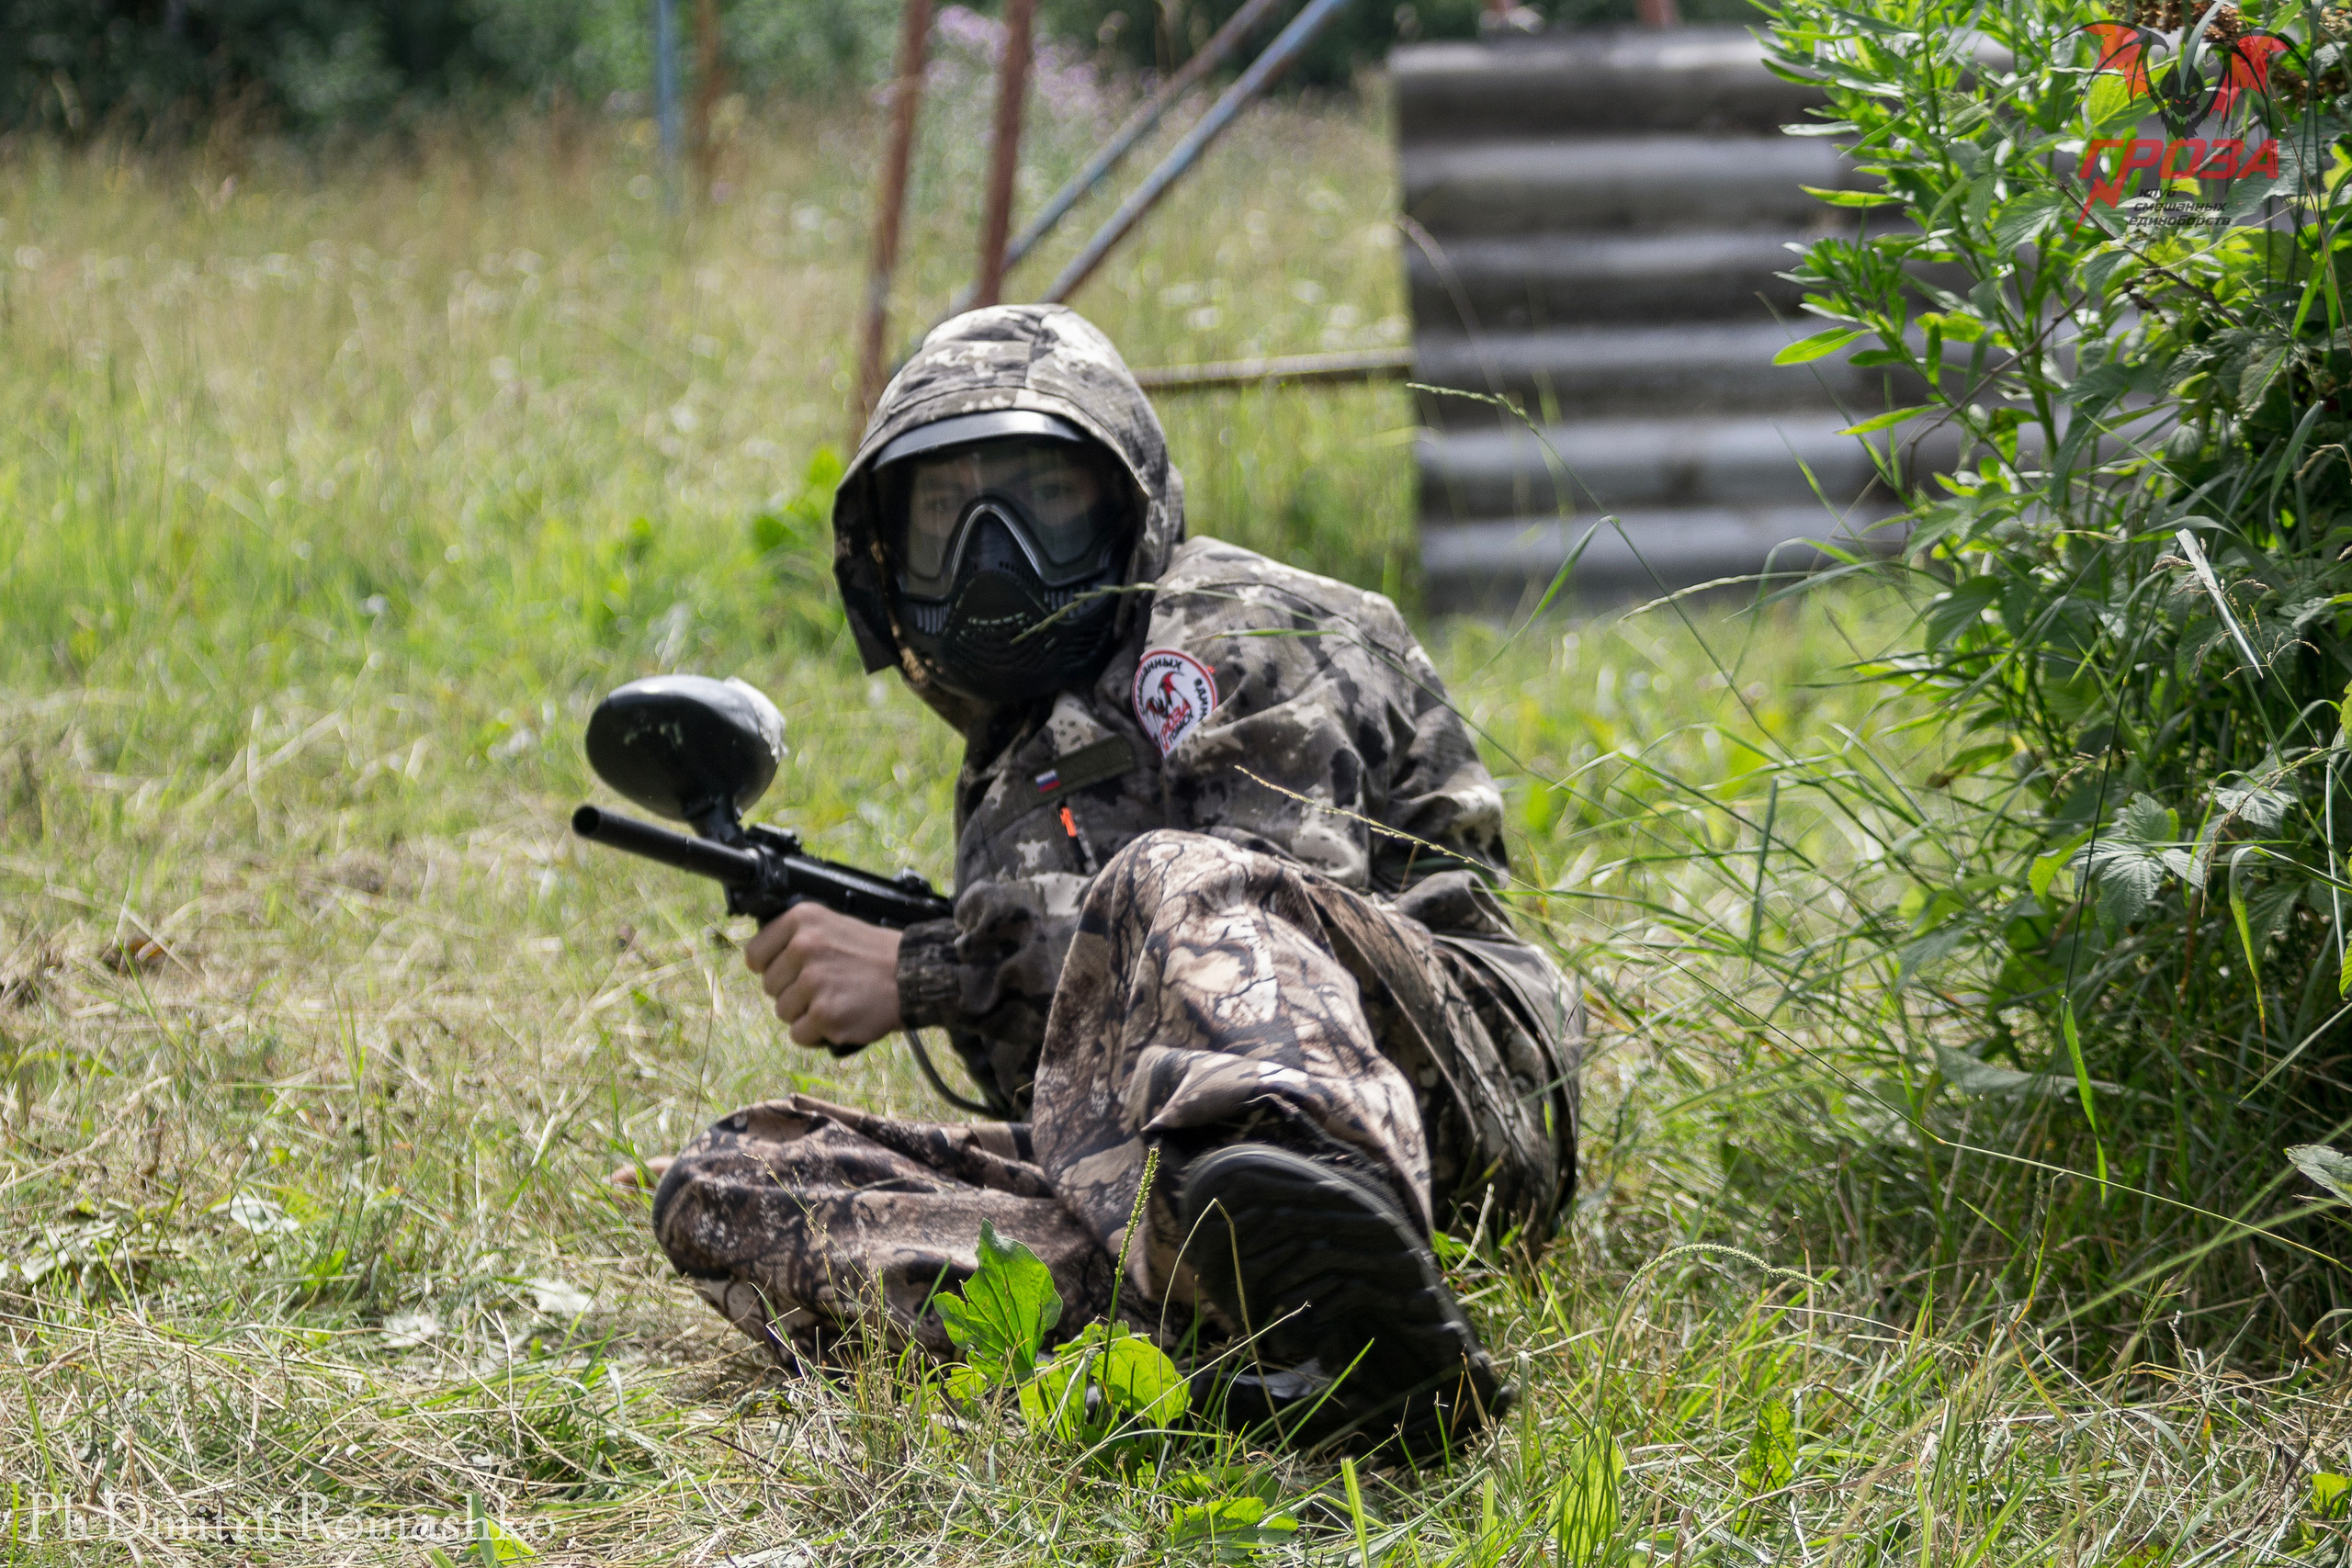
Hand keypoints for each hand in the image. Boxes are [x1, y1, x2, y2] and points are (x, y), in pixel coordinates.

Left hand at [743, 903, 903, 1048]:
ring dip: (805, 1013)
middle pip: (769, 986)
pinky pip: (799, 1034)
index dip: (770, 967)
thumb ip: (794, 938)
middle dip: (792, 991)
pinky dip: (818, 1033)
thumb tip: (759, 961)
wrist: (912, 974)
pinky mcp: (824, 1014)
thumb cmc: (871, 953)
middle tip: (825, 985)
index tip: (787, 972)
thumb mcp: (830, 925)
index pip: (755, 954)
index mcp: (801, 920)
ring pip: (782, 1012)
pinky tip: (841, 1017)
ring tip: (836, 999)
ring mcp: (813, 982)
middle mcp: (804, 947)